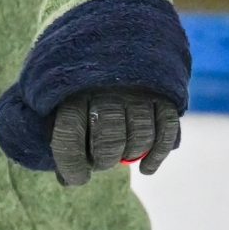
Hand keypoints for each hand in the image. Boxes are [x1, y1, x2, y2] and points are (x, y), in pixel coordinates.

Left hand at [47, 90, 179, 187]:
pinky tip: (146, 168)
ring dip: (132, 155)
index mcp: (72, 91)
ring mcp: (138, 91)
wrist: (114, 48)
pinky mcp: (163, 94)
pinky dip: (158, 154)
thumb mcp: (62, 106)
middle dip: (106, 160)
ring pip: (140, 136)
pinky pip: (166, 130)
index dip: (72, 164)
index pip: (69, 134)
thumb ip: (65, 141)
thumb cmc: (82, 90)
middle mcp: (106, 88)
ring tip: (123, 156)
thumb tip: (68, 182)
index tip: (79, 178)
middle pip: (109, 138)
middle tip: (103, 162)